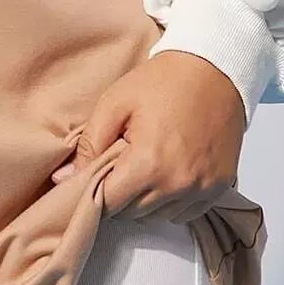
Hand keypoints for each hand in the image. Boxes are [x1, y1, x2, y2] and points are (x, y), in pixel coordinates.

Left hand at [50, 50, 246, 223]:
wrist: (214, 68)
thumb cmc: (163, 82)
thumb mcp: (115, 103)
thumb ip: (88, 145)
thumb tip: (64, 178)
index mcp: (149, 163)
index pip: (109, 203)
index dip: (95, 190)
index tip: (94, 174)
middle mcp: (178, 183)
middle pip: (132, 213)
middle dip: (120, 193)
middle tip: (120, 163)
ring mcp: (203, 188)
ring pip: (158, 216)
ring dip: (145, 199)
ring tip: (145, 165)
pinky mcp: (219, 187)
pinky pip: (184, 213)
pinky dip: (171, 201)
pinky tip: (167, 173)